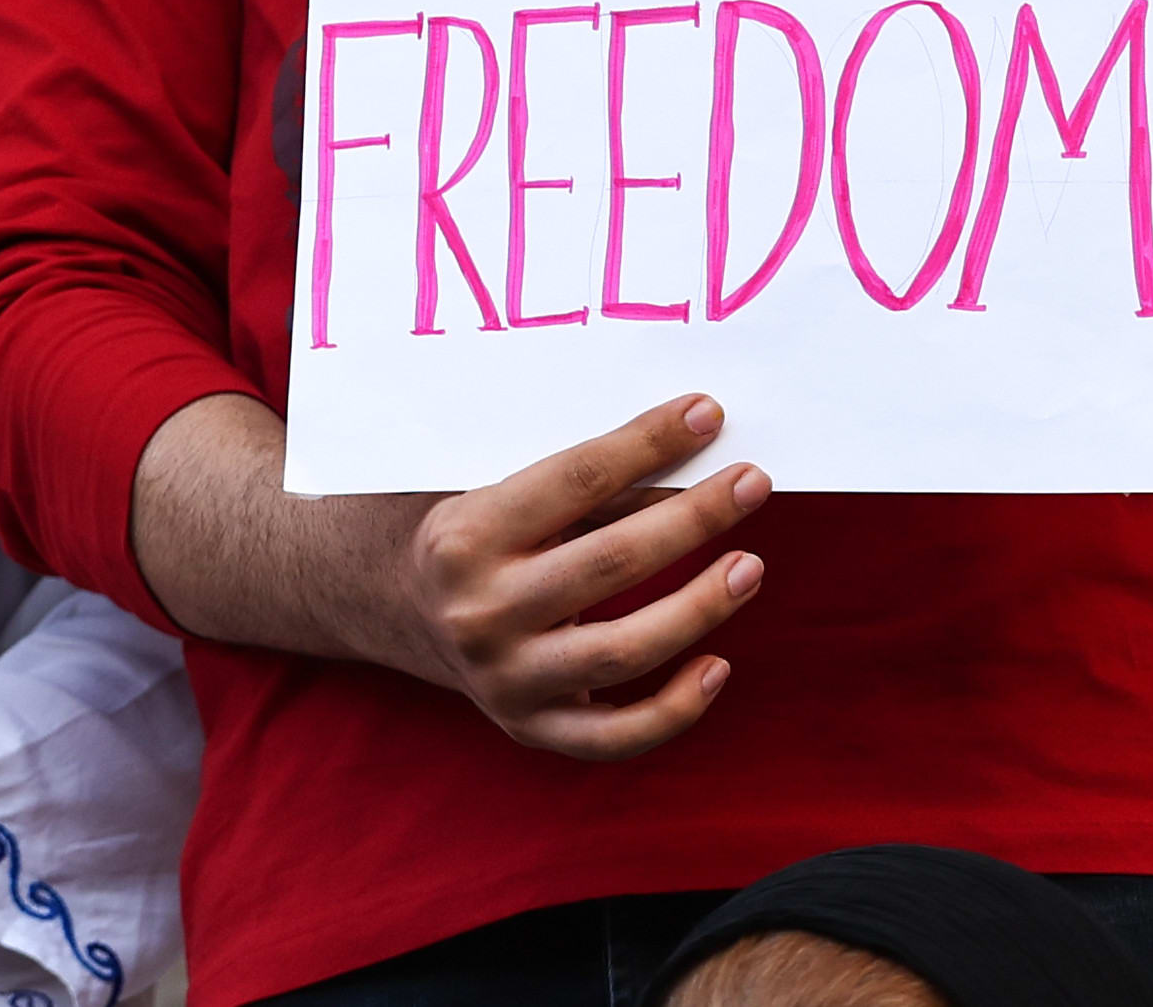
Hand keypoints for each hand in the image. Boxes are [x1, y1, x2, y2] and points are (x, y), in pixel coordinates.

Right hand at [385, 393, 769, 759]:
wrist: (399, 610)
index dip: (647, 444)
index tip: (706, 416)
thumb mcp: (503, 496)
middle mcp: (479, 611)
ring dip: (698, 606)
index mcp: (466, 536)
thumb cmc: (472, 536)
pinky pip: (615, 736)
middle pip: (610, 562)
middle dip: (693, 519)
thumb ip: (587, 486)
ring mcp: (504, 679)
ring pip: (621, 649)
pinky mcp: (530, 728)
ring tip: (748, 565)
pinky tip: (717, 665)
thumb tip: (692, 455)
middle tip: (752, 483)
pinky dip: (675, 708)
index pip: (575, 479)